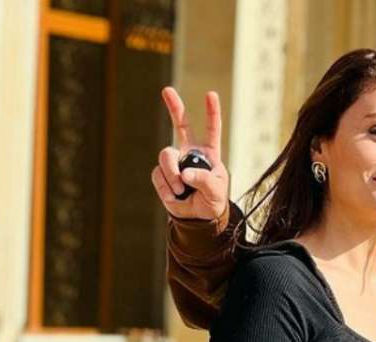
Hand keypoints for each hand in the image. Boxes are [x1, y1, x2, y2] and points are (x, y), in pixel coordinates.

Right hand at [151, 86, 230, 222]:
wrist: (197, 218)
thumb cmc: (212, 201)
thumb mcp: (216, 193)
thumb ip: (204, 181)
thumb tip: (185, 174)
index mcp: (209, 153)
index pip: (212, 130)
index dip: (211, 112)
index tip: (211, 94)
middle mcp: (190, 153)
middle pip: (180, 125)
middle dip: (174, 106)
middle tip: (167, 89)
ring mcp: (174, 162)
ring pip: (166, 156)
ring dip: (172, 175)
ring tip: (181, 190)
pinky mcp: (162, 174)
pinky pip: (159, 175)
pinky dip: (167, 188)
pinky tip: (176, 196)